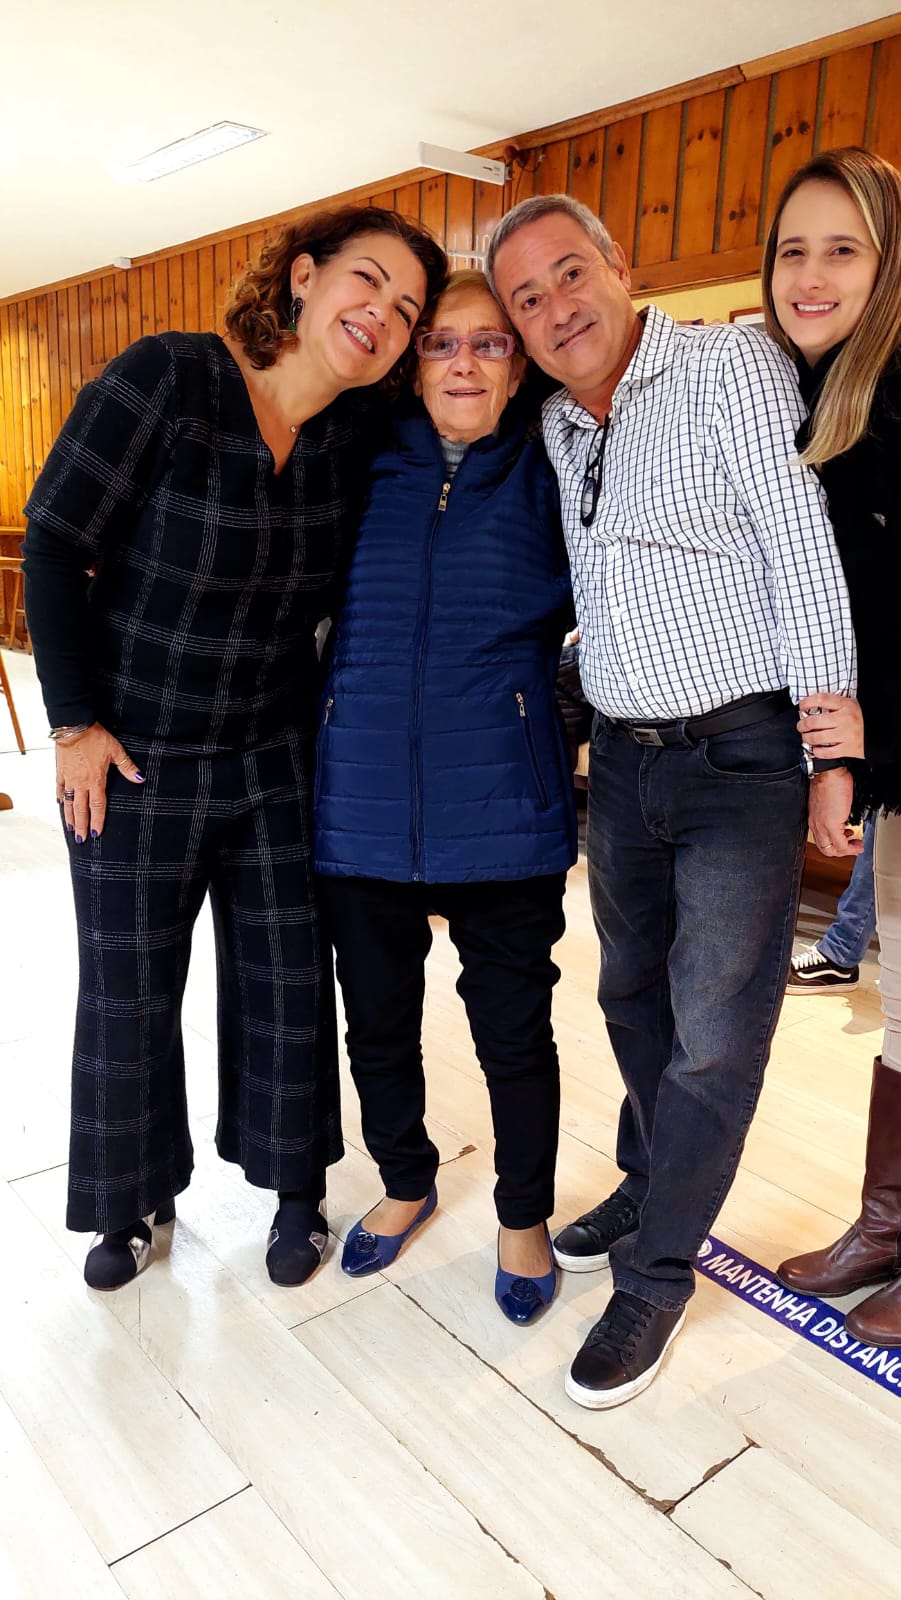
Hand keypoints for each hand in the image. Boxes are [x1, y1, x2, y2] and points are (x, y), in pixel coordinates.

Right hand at [55, 723, 143, 840]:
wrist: (73, 725)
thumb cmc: (95, 737)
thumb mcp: (116, 751)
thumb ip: (128, 767)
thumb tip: (141, 779)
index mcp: (96, 781)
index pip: (97, 807)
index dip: (97, 821)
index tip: (95, 834)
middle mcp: (81, 783)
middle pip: (81, 809)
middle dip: (81, 826)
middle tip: (80, 840)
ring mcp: (69, 778)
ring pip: (69, 802)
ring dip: (70, 817)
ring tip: (70, 829)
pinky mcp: (60, 771)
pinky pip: (60, 788)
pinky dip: (61, 797)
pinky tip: (61, 804)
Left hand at [798, 694, 864, 758]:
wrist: (879, 734)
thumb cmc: (861, 719)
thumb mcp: (850, 705)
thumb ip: (834, 704)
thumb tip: (811, 706)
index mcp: (846, 705)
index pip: (821, 699)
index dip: (807, 702)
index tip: (801, 706)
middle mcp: (845, 719)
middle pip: (814, 721)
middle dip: (802, 724)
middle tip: (801, 726)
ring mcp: (846, 735)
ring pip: (817, 737)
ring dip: (807, 738)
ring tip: (806, 737)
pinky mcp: (847, 749)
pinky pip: (825, 752)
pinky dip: (817, 751)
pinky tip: (816, 748)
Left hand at [808, 767, 863, 857]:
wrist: (828, 773)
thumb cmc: (829, 782)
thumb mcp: (828, 802)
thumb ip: (832, 813)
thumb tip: (842, 819)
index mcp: (814, 819)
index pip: (821, 840)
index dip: (834, 845)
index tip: (846, 841)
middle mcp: (815, 825)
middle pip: (825, 849)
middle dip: (841, 852)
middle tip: (853, 848)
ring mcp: (822, 825)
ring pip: (831, 850)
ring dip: (846, 852)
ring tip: (857, 846)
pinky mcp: (831, 824)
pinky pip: (840, 844)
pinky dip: (850, 848)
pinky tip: (857, 843)